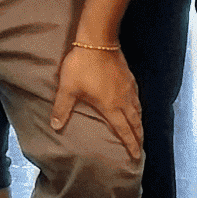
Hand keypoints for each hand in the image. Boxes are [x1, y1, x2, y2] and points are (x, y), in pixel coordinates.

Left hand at [51, 45, 142, 160]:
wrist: (97, 42)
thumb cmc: (81, 66)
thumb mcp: (68, 88)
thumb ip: (62, 108)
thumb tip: (55, 126)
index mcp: (110, 107)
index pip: (123, 130)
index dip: (130, 144)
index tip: (136, 156)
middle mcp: (123, 100)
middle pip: (135, 123)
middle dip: (138, 137)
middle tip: (141, 148)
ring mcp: (128, 88)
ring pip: (138, 110)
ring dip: (140, 123)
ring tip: (140, 131)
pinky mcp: (129, 77)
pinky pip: (137, 97)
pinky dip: (138, 107)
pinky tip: (136, 106)